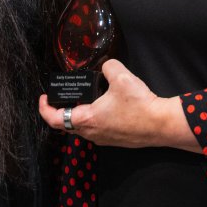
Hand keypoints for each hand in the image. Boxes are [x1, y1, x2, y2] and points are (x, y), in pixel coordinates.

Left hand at [38, 59, 200, 151]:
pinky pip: (97, 129)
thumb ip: (108, 66)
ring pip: (82, 128)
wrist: (161, 124)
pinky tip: (104, 106)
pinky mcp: (116, 140)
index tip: (44, 98)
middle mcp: (92, 133)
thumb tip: (107, 66)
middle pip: (67, 125)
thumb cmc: (140, 105)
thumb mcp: (121, 76)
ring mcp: (104, 139)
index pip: (54, 119)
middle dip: (61, 110)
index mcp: (87, 119)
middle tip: (63, 96)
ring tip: (84, 98)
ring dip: (78, 115)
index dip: (44, 108)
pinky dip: (94, 118)